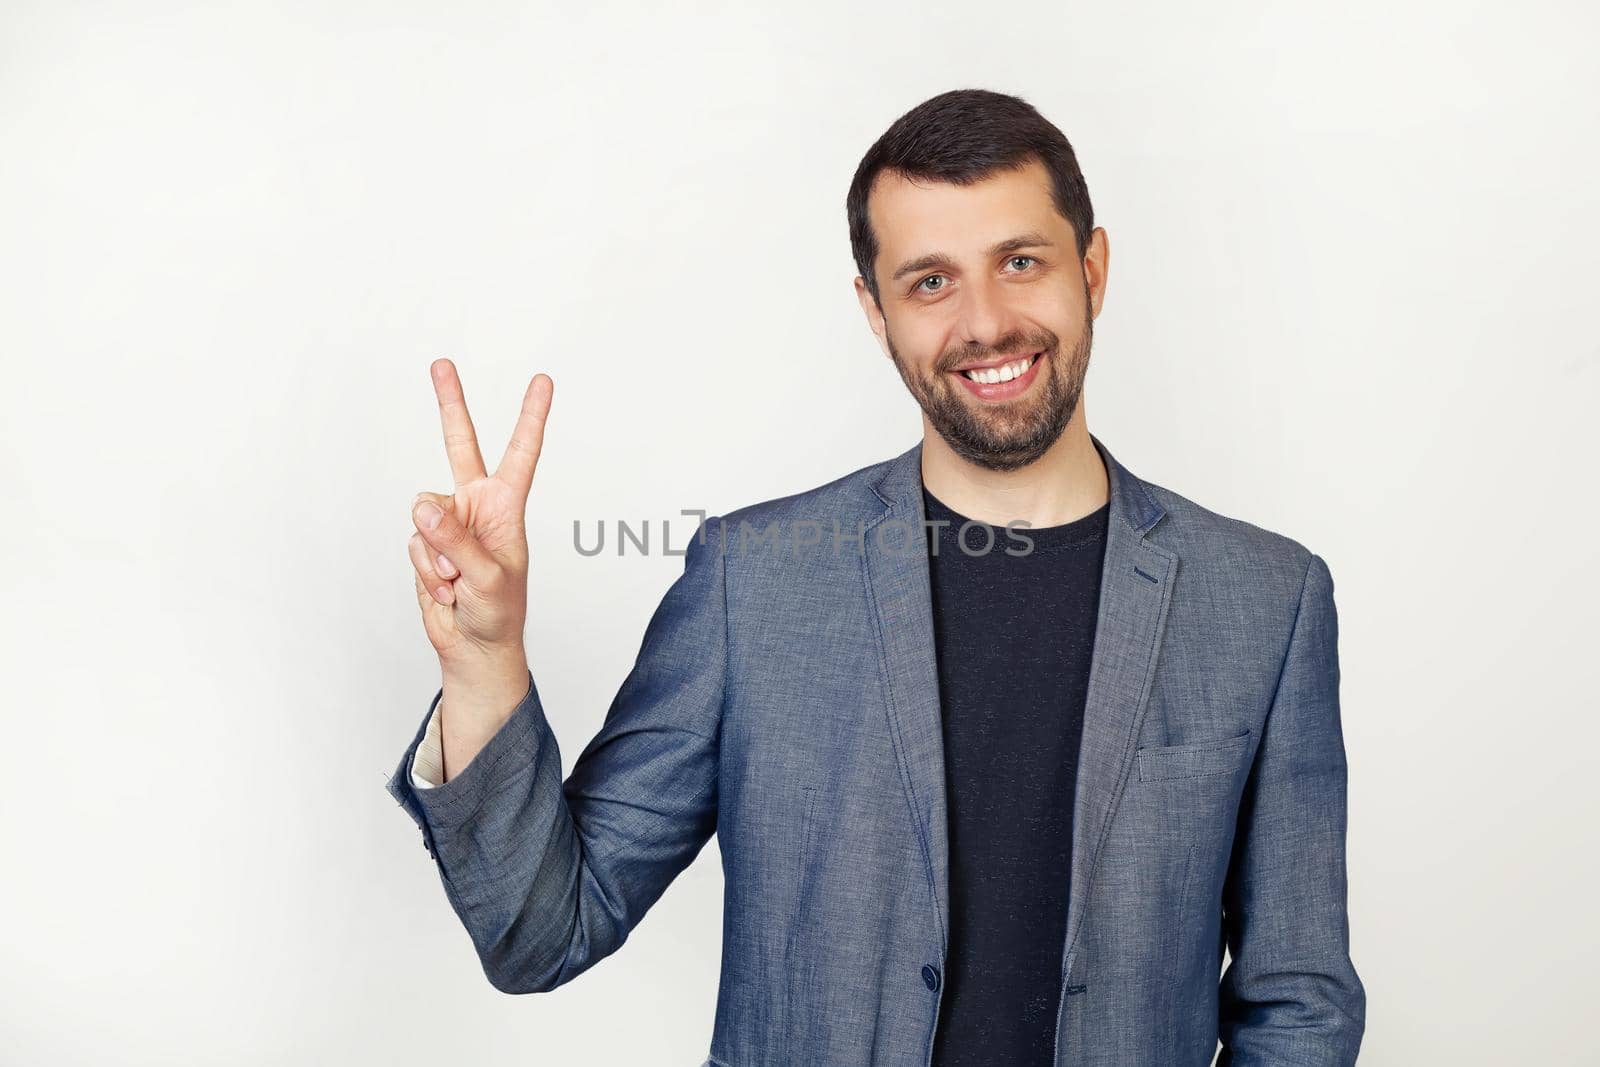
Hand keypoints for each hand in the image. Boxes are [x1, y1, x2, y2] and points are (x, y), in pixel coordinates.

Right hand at [408, 358, 552, 669]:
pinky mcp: (426, 542)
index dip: (531, 417)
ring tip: (457, 580)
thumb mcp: (487, 579)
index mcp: (506, 506)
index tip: (543, 381)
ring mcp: (449, 522)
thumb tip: (423, 506)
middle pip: (459, 445)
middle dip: (450, 404)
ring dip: (435, 555)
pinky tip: (443, 587)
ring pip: (423, 515)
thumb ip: (456, 541)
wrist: (475, 645)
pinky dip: (424, 569)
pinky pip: (413, 543)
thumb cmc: (499, 613)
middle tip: (441, 364)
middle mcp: (476, 505)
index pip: (521, 453)